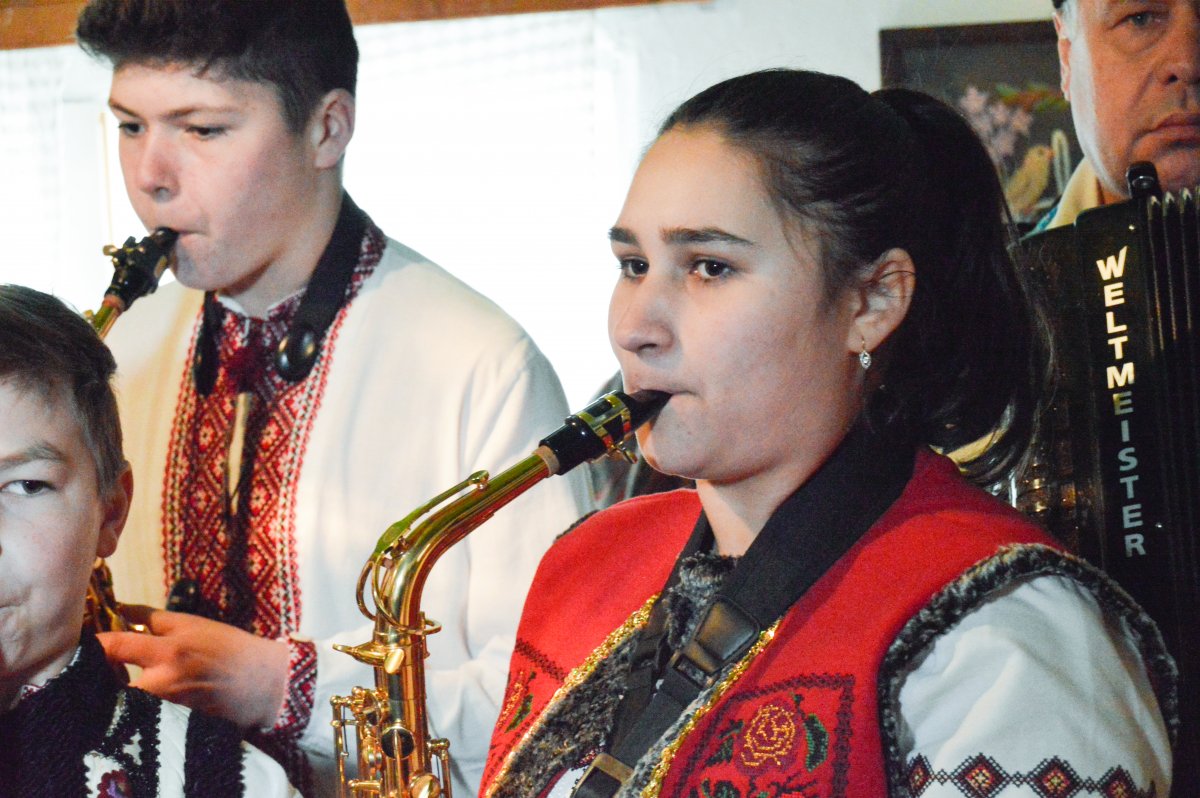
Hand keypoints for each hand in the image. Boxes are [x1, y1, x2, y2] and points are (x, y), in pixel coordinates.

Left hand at [97, 605, 289, 729]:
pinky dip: (136, 703)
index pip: (115, 647)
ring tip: (118, 678)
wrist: (262, 682)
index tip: (82, 640)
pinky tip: (140, 694)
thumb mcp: (194, 624)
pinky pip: (142, 713)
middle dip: (100, 675)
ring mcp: (166, 705)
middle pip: (110, 684)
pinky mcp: (172, 722)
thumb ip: (154, 618)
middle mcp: (163, 681)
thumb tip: (121, 610)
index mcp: (168, 651)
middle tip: (97, 665)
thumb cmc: (229, 647)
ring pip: (124, 701)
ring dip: (117, 690)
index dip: (93, 644)